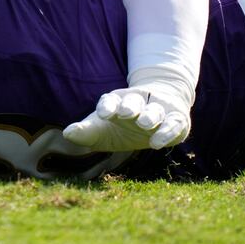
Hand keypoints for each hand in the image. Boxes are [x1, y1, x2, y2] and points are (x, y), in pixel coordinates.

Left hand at [62, 81, 192, 151]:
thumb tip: (68, 133)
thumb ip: (87, 132)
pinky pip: (174, 124)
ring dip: (150, 116)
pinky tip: (158, 143)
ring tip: (145, 124)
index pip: (111, 101)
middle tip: (125, 113)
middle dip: (130, 106)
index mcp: (118, 101)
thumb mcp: (104, 129)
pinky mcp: (176, 120)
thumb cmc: (124, 124)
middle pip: (134, 101)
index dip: (107, 106)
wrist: (160, 110)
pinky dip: (167, 132)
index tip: (103, 113)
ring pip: (155, 110)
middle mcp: (139, 102)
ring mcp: (158, 109)